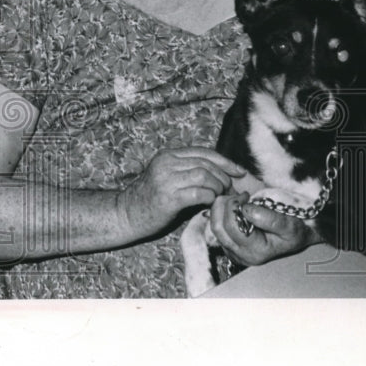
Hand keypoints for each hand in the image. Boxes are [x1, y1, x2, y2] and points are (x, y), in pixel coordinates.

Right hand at [119, 147, 246, 239]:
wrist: (126, 214)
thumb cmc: (150, 199)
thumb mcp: (166, 178)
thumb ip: (187, 172)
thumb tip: (220, 175)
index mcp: (167, 156)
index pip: (203, 152)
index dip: (224, 160)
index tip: (239, 171)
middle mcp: (166, 163)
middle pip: (206, 163)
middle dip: (224, 176)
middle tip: (230, 190)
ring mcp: (166, 179)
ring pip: (204, 175)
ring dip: (218, 186)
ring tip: (220, 197)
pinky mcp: (168, 198)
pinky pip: (199, 193)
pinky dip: (210, 197)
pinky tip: (210, 203)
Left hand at [208, 192, 320, 265]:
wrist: (297, 236)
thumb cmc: (296, 231)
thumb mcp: (291, 226)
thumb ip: (272, 219)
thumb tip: (247, 210)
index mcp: (255, 252)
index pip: (232, 227)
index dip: (235, 207)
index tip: (247, 196)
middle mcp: (241, 255)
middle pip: (218, 227)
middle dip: (224, 205)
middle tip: (240, 196)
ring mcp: (232, 250)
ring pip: (214, 226)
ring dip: (221, 208)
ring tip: (237, 200)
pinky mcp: (228, 243)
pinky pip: (217, 226)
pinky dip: (221, 212)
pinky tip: (235, 207)